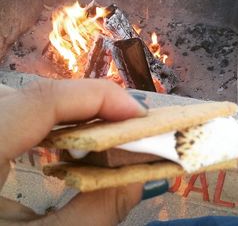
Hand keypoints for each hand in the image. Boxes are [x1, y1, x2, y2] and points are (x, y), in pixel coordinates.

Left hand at [0, 79, 146, 225]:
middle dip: (94, 107)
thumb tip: (139, 178)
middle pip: (40, 98)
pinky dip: (59, 125)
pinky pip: (26, 117)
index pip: (41, 100)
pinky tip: (74, 145)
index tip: (138, 114)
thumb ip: (96, 212)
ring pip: (34, 105)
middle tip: (130, 125)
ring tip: (109, 137)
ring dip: (79, 117)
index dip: (98, 97)